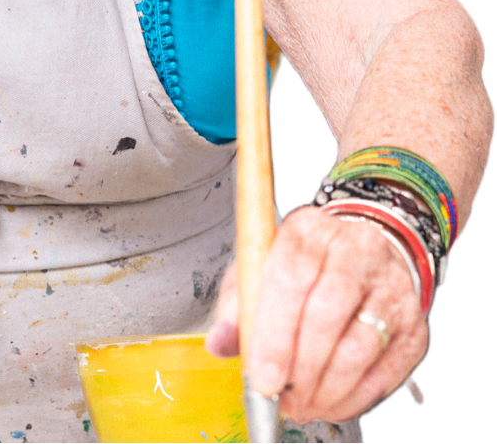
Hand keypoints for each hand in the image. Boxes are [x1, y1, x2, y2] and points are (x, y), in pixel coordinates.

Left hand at [205, 206, 429, 422]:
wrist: (363, 250)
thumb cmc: (306, 263)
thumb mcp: (262, 266)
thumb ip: (238, 304)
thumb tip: (220, 342)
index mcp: (309, 230)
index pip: (291, 278)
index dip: (275, 335)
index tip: (263, 377)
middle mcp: (356, 250)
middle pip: (326, 315)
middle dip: (300, 368)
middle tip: (283, 397)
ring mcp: (391, 287)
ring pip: (359, 348)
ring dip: (327, 389)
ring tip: (303, 404)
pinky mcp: (414, 323)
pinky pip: (387, 372)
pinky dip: (356, 398)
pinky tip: (332, 403)